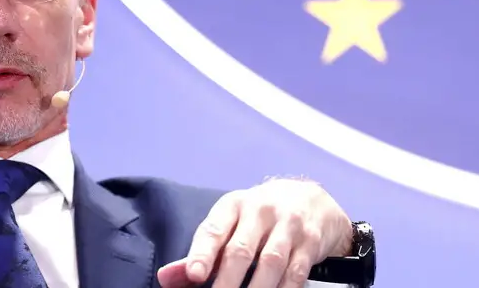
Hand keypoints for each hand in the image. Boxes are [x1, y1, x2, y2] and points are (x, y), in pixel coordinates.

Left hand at [157, 178, 352, 287]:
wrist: (312, 199)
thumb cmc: (259, 216)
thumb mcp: (230, 222)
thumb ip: (200, 252)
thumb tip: (166, 278)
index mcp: (233, 205)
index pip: (214, 230)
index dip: (203, 254)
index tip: (194, 275)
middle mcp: (260, 211)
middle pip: (241, 250)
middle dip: (228, 281)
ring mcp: (288, 225)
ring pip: (271, 263)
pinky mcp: (311, 242)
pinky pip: (296, 272)